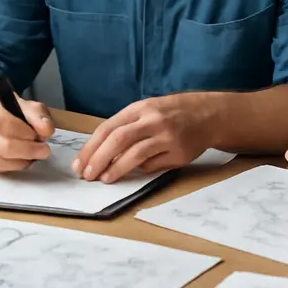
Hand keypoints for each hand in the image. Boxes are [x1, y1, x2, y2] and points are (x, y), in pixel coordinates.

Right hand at [0, 92, 54, 172]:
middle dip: (28, 150)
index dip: (23, 132)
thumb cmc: (9, 111)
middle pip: (2, 147)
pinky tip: (22, 159)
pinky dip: (14, 167)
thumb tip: (46, 131)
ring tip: (33, 155)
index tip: (38, 135)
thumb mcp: (26, 106)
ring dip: (22, 161)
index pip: (2, 123)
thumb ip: (39, 116)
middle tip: (44, 150)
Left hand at [71, 95, 212, 183]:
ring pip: (135, 155)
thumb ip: (127, 127)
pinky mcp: (179, 153)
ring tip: (104, 179)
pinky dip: (141, 170)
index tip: (79, 163)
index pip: (108, 128)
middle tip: (86, 175)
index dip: (91, 147)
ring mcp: (167, 137)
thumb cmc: (172, 113)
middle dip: (98, 159)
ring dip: (116, 169)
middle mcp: (152, 120)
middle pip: (118, 140)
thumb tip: (99, 152)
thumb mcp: (148, 110)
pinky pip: (154, 165)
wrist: (208, 114)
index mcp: (140, 108)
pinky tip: (135, 172)